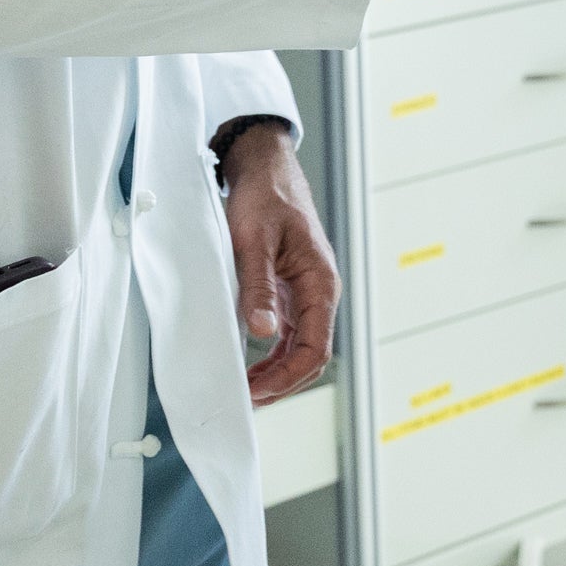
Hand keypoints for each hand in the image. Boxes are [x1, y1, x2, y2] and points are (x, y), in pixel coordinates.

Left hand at [218, 120, 336, 404]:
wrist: (264, 165)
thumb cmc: (265, 195)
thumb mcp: (255, 240)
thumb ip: (258, 286)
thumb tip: (261, 333)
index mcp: (320, 284)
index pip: (315, 350)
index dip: (286, 377)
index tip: (254, 392)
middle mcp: (319, 292)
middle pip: (310, 356)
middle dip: (281, 383)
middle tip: (245, 400)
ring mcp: (305, 292)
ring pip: (299, 347)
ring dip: (275, 372)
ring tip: (246, 389)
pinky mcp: (290, 287)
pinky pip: (287, 332)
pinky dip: (271, 353)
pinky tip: (249, 361)